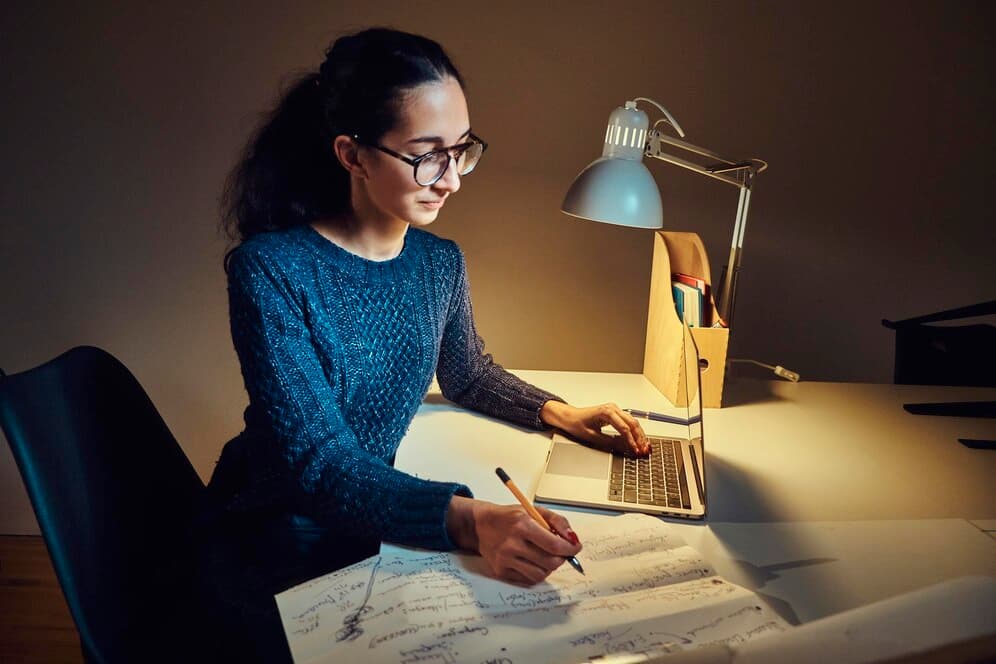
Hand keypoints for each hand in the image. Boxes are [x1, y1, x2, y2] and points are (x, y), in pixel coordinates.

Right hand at [446, 496, 580, 584]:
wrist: (481, 525)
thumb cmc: (509, 517)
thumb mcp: (533, 510)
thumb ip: (557, 521)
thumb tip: (572, 538)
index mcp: (522, 525)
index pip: (554, 545)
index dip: (570, 549)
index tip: (575, 548)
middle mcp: (512, 544)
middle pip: (550, 563)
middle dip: (562, 559)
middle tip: (562, 553)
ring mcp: (505, 560)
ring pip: (540, 574)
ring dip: (549, 568)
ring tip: (546, 556)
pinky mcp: (501, 571)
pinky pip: (527, 579)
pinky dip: (536, 572)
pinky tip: (533, 561)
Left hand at [540, 401, 648, 456]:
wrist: (570, 417)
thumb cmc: (577, 424)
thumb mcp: (593, 437)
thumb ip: (610, 442)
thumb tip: (624, 448)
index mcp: (606, 412)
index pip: (624, 428)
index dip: (631, 441)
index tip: (636, 451)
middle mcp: (613, 408)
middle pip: (632, 423)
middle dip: (639, 438)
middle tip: (644, 450)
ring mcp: (615, 409)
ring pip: (633, 422)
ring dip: (639, 435)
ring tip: (644, 447)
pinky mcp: (615, 413)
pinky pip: (628, 422)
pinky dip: (635, 431)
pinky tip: (639, 440)